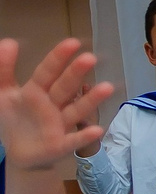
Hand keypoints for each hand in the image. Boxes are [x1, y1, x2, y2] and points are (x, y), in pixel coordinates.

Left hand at [0, 38, 112, 170]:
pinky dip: (85, 136)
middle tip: (90, 58)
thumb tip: (9, 41)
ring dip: (91, 100)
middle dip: (75, 73)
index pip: (47, 72)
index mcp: (36, 91)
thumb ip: (4, 69)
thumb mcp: (3, 94)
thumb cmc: (13, 120)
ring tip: (108, 87)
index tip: (73, 42)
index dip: (58, 58)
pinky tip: (97, 130)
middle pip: (64, 87)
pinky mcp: (61, 144)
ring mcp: (59, 125)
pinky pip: (73, 140)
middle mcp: (52, 105)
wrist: (20, 153)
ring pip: (76, 110)